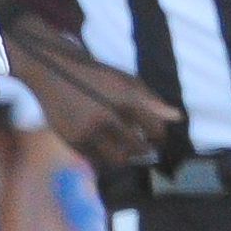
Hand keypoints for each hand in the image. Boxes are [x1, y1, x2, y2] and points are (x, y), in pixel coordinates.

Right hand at [12, 30, 185, 167]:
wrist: (52, 71)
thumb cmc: (96, 76)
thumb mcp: (126, 81)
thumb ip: (151, 101)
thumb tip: (178, 118)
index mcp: (124, 98)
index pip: (155, 129)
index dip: (159, 136)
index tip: (156, 137)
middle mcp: (106, 116)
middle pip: (137, 149)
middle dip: (144, 150)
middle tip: (144, 147)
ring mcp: (87, 130)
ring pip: (116, 159)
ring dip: (125, 157)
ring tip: (125, 149)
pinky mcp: (71, 140)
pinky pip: (95, 160)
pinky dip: (104, 157)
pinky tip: (105, 146)